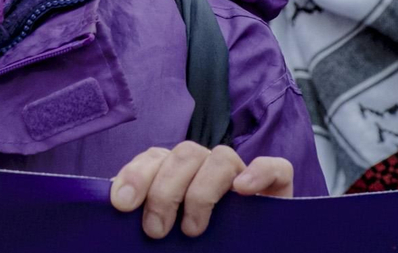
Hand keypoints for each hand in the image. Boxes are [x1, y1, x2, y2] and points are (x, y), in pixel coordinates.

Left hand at [110, 142, 292, 238]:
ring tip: (192, 230)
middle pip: (185, 154)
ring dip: (201, 191)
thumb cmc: (195, 252)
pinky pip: (275, 167)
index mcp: (178, 176)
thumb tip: (120, 206)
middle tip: (156, 231)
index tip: (121, 204)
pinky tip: (242, 191)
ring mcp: (243, 176)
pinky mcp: (278, 188)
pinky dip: (259, 173)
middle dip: (164, 190)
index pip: (155, 157)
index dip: (136, 174)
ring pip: (221, 157)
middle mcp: (208, 169)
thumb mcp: (165, 239)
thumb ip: (147, 220)